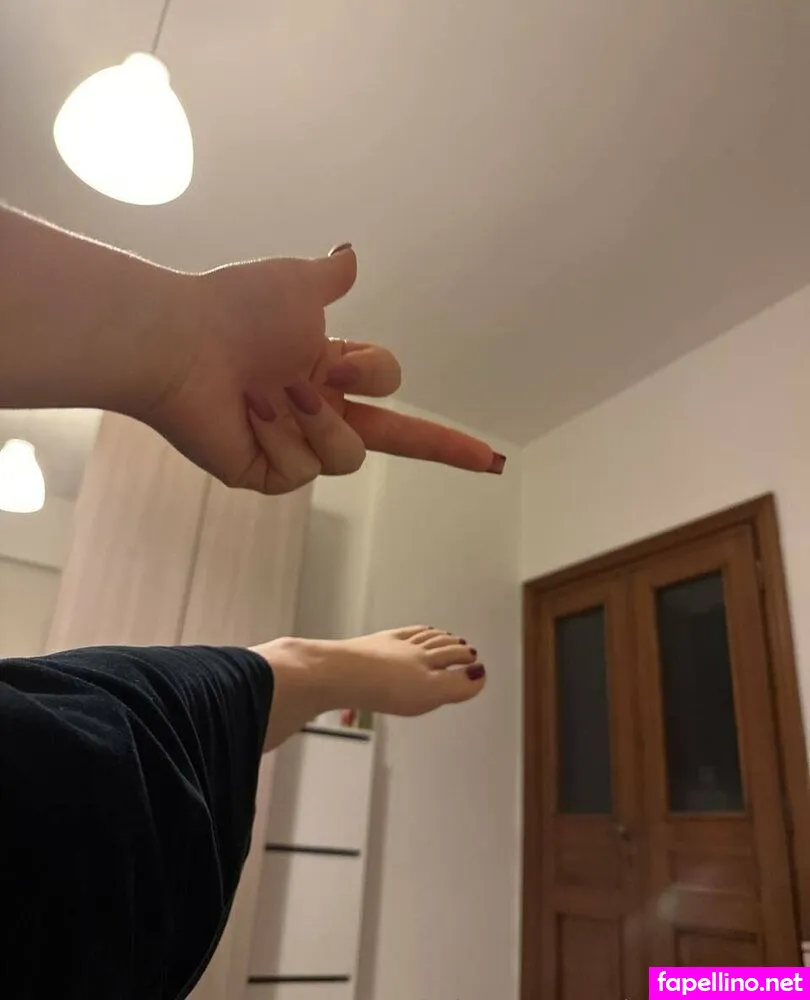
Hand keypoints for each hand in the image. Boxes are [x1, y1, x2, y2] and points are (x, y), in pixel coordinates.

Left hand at [143, 246, 503, 493]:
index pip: (386, 384)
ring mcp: (294, 445)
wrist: (181, 345)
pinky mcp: (267, 473)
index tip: (358, 367)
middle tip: (489, 461)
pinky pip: (303, 469)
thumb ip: (330, 278)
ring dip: (320, 422)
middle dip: (447, 449)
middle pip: (395, 436)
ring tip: (277, 395)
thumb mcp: (295, 283)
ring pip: (348, 455)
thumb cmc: (235, 310)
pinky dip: (280, 438)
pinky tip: (248, 415)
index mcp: (326, 369)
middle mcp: (316, 410)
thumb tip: (351, 253)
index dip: (387, 375)